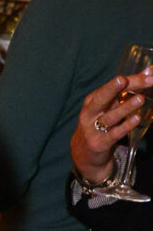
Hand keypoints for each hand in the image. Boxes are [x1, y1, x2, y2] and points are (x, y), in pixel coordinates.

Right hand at [72, 68, 152, 184]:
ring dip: (125, 108)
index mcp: (92, 101)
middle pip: (102, 98)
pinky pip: (114, 134)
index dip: (129, 80)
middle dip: (113, 88)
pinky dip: (125, 126)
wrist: (83, 156)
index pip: (110, 87)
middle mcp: (90, 113)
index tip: (146, 74)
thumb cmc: (99, 126)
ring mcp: (93, 129)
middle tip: (123, 79)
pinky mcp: (99, 144)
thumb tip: (148, 73)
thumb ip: (124, 93)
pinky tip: (136, 119)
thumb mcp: (107, 108)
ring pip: (110, 116)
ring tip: (140, 99)